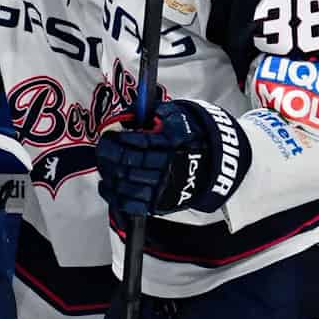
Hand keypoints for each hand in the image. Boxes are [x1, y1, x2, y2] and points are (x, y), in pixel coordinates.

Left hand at [96, 100, 248, 216]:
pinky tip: (106, 185)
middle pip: (129, 163)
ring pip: (128, 184)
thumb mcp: (178, 117)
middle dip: (109, 154)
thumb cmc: (191, 137)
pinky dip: (115, 196)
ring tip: (103, 163)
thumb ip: (154, 114)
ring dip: (109, 173)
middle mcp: (168, 168)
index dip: (120, 139)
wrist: (216, 164)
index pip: (140, 143)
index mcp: (173, 145)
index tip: (110, 134)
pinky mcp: (161, 204)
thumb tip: (129, 114)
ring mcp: (164, 188)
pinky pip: (133, 204)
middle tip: (102, 147)